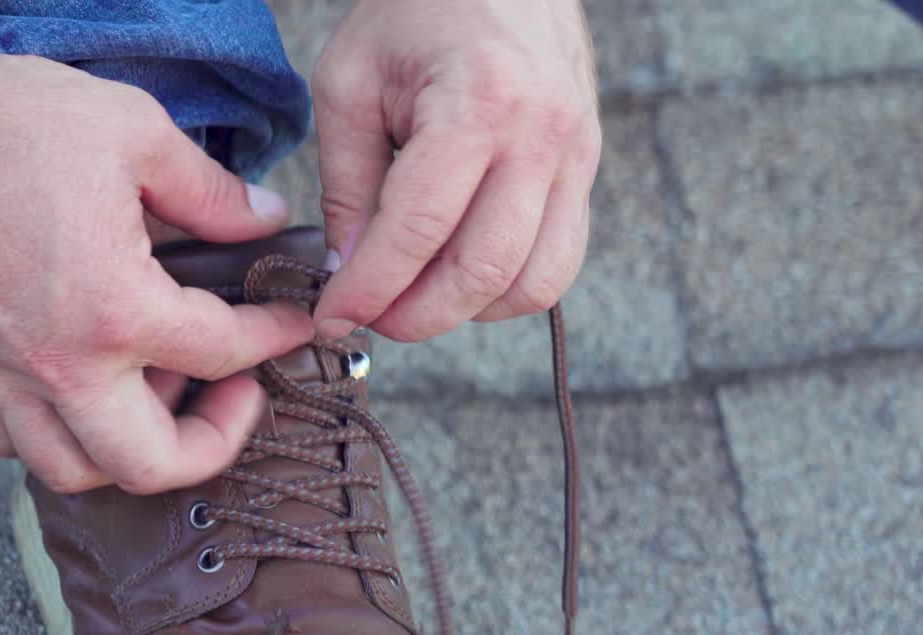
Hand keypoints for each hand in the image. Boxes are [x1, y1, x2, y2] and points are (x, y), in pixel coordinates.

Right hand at [0, 1, 312, 494]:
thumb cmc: (4, 123)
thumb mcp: (134, 134)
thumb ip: (210, 191)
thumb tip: (263, 221)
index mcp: (115, 309)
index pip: (223, 351)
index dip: (275, 337)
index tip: (293, 322)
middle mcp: (60, 365)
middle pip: (152, 465)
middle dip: (214, 443)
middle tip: (235, 393)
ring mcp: (4, 376)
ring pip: (74, 470)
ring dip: (132, 451)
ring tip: (160, 390)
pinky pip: (11, 441)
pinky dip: (55, 434)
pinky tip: (82, 387)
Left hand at [311, 0, 600, 340]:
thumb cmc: (415, 10)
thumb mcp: (350, 84)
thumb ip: (348, 185)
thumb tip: (351, 271)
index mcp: (477, 104)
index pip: (418, 233)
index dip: (369, 289)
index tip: (334, 314)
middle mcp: (541, 136)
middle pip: (483, 272)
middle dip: (416, 315)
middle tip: (370, 316)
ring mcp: (577, 155)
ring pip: (534, 282)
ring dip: (467, 310)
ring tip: (415, 295)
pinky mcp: (587, 167)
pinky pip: (559, 259)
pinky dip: (508, 286)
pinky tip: (461, 271)